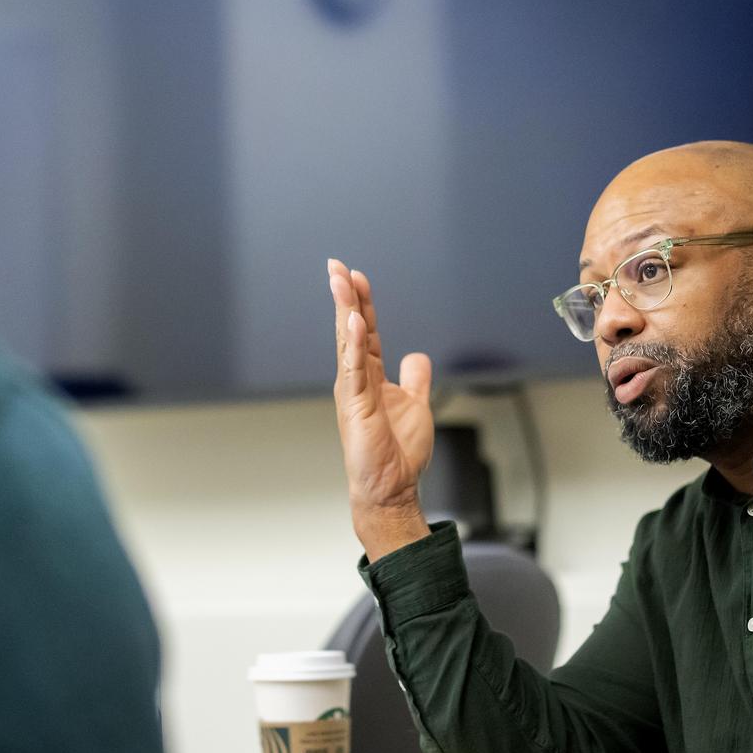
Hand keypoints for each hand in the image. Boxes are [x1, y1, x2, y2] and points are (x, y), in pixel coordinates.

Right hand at [328, 259, 435, 560]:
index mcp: (370, 377)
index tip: (356, 275)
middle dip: (345, 296)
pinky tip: (354, 319)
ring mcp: (354, 392)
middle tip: (336, 266)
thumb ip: (415, 378)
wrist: (391, 487)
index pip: (365, 332)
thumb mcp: (415, 404)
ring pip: (348, 342)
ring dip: (345, 310)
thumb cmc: (398, 453)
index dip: (362, 303)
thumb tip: (417, 355)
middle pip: (351, 329)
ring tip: (340, 280)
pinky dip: (354, 343)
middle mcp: (357, 380)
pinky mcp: (357, 406)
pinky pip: (356, 368)